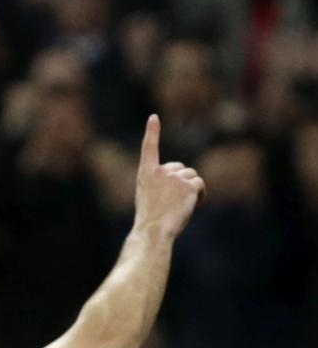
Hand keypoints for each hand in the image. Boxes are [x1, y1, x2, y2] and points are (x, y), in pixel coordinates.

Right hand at [133, 115, 204, 238]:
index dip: (152, 131)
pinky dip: (200, 195)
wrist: (153, 230)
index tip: (153, 117)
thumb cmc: (150, 218)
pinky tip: (194, 205)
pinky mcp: (188, 185)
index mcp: (145, 173)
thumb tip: (185, 182)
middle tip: (173, 201)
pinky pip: (200, 184)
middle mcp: (160, 171)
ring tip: (181, 206)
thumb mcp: (148, 197)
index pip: (149, 148)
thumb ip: (161, 184)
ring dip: (191, 189)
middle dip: (181, 181)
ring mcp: (174, 177)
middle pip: (179, 167)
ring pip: (191, 176)